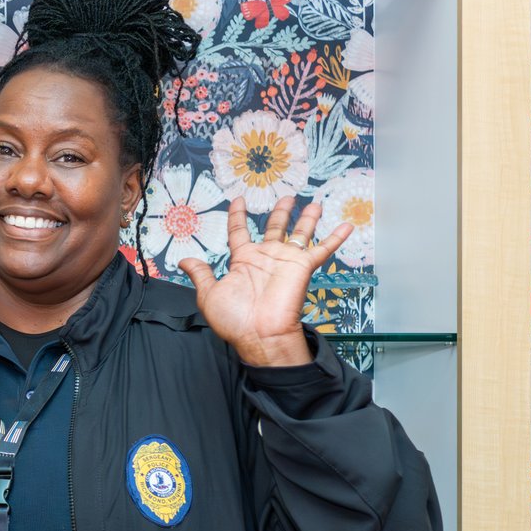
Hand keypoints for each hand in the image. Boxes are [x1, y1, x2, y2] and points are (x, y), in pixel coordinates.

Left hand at [179, 196, 350, 367]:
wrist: (259, 334)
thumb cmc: (234, 319)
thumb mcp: (209, 294)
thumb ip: (200, 274)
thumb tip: (183, 260)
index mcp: (243, 260)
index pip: (240, 231)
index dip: (238, 215)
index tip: (239, 200)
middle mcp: (266, 257)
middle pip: (274, 227)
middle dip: (280, 212)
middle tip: (286, 196)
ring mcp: (286, 261)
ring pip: (299, 233)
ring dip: (307, 219)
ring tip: (314, 203)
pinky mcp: (303, 267)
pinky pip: (322, 249)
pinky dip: (335, 238)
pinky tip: (346, 225)